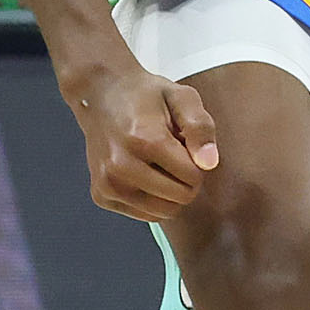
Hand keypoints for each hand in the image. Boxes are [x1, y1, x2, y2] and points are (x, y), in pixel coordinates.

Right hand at [72, 63, 218, 219]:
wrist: (101, 94)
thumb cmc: (145, 96)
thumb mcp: (182, 97)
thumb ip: (200, 128)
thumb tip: (209, 163)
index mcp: (145, 140)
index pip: (193, 177)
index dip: (197, 163)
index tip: (185, 145)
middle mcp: (121, 166)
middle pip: (180, 198)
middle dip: (185, 179)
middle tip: (173, 155)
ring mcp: (108, 184)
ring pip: (164, 212)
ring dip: (169, 192)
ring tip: (158, 163)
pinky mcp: (101, 195)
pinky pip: (146, 215)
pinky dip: (151, 198)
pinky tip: (143, 173)